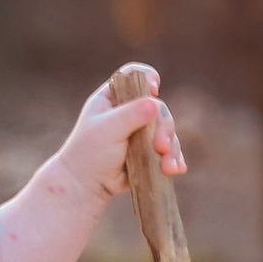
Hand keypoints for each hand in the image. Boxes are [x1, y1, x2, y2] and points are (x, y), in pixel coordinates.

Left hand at [57, 67, 187, 205]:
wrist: (86, 185)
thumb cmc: (89, 153)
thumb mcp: (106, 130)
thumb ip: (129, 116)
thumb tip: (154, 102)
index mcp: (113, 98)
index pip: (134, 76)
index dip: (148, 77)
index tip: (154, 89)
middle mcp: (130, 111)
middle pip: (158, 108)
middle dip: (164, 128)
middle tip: (160, 147)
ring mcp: (141, 131)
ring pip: (167, 131)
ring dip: (172, 148)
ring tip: (168, 167)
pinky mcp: (150, 151)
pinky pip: (169, 150)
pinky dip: (174, 158)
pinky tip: (176, 170)